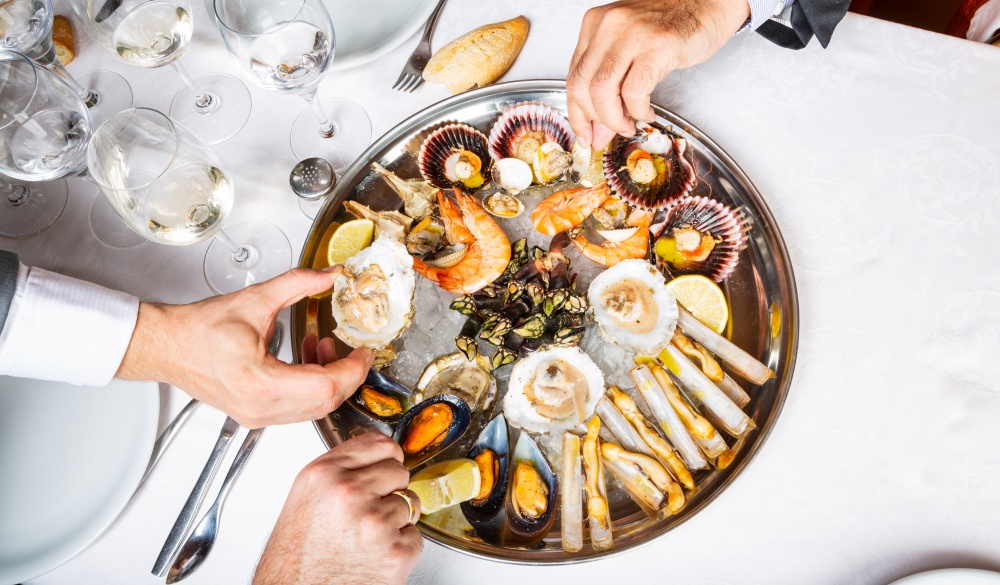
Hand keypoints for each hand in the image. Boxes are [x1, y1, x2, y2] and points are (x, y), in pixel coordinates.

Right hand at [116, 267, 373, 427]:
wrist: (167, 347)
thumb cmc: (199, 330)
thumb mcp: (256, 300)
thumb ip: (298, 284)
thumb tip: (329, 275)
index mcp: (260, 382)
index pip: (326, 386)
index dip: (353, 369)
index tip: (364, 351)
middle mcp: (260, 407)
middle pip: (325, 402)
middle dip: (348, 375)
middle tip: (356, 351)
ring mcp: (257, 416)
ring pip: (314, 409)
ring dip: (330, 379)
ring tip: (327, 347)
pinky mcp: (256, 415)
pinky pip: (298, 408)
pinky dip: (312, 385)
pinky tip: (310, 359)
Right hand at [253, 431, 421, 584]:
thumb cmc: (295, 556)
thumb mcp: (306, 497)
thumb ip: (339, 471)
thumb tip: (373, 457)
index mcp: (325, 474)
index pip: (380, 443)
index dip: (386, 458)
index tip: (384, 467)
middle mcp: (351, 493)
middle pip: (400, 471)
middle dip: (390, 490)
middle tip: (368, 512)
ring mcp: (376, 522)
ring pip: (411, 503)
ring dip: (396, 519)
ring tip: (366, 536)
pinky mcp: (396, 551)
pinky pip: (415, 536)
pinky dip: (401, 547)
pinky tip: (374, 555)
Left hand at [567, 0, 750, 148]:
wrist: (707, 3)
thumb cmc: (670, 25)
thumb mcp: (629, 52)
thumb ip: (610, 87)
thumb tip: (597, 131)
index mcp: (595, 25)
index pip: (573, 77)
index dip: (576, 113)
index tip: (584, 133)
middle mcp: (608, 26)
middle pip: (582, 86)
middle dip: (594, 119)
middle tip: (610, 132)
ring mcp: (632, 34)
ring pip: (601, 90)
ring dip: (613, 119)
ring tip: (628, 124)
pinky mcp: (657, 46)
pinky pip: (634, 91)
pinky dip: (637, 111)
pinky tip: (646, 111)